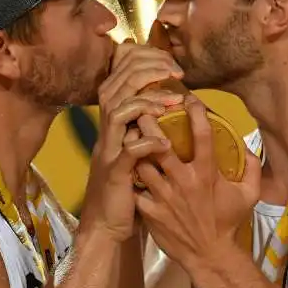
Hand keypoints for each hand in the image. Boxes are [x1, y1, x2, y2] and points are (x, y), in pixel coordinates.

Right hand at [79, 42, 186, 242]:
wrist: (109, 226)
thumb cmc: (131, 187)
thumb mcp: (140, 150)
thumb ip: (150, 126)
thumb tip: (179, 103)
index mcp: (115, 123)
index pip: (118, 77)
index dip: (141, 61)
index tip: (170, 64)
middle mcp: (108, 132)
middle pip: (114, 85)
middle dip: (145, 70)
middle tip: (174, 72)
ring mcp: (109, 151)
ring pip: (116, 110)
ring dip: (145, 100)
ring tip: (173, 100)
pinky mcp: (115, 174)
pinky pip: (127, 151)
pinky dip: (146, 142)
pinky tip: (166, 143)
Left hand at [134, 95, 260, 268]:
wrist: (209, 256)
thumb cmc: (229, 223)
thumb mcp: (250, 195)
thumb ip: (253, 169)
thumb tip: (250, 147)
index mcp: (207, 173)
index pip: (202, 135)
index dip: (195, 112)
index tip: (189, 99)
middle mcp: (183, 181)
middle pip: (159, 144)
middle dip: (149, 123)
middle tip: (143, 109)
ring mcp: (164, 196)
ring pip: (141, 163)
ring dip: (135, 148)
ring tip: (129, 135)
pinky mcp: (150, 211)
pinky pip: (135, 188)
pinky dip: (130, 177)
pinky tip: (126, 168)